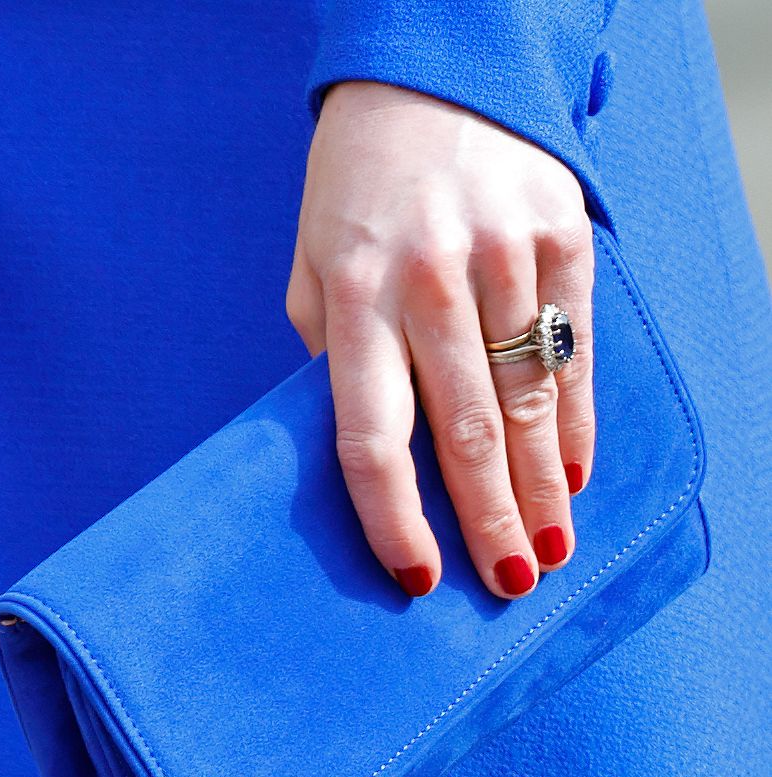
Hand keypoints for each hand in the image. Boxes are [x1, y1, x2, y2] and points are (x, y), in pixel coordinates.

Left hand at [286, 81, 594, 598]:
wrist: (428, 78)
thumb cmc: (355, 193)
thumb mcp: (313, 267)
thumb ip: (329, 356)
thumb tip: (365, 448)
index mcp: (354, 297)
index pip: (371, 437)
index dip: (393, 518)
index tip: (417, 576)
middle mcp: (430, 281)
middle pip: (465, 433)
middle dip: (489, 522)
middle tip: (509, 585)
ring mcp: (503, 256)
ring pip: (529, 403)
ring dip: (542, 489)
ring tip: (552, 550)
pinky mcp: (560, 236)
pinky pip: (574, 351)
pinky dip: (575, 421)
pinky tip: (574, 474)